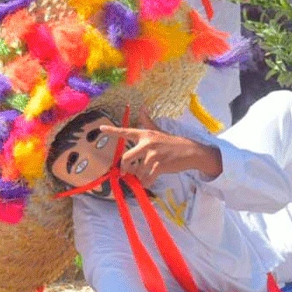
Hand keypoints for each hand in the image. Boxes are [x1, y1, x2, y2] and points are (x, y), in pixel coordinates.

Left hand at [99, 112, 221, 186]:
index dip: (112, 131)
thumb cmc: (171, 142)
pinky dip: (146, 182)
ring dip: (140, 176)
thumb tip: (142, 108)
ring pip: (137, 171)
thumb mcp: (158, 131)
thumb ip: (147, 121)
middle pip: (126, 158)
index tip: (101, 128)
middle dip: (124, 168)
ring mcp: (153, 154)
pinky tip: (149, 181)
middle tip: (124, 173)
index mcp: (145, 134)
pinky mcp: (159, 165)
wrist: (190, 151)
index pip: (125, 132)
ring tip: (146, 174)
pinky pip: (146, 178)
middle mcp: (147, 143)